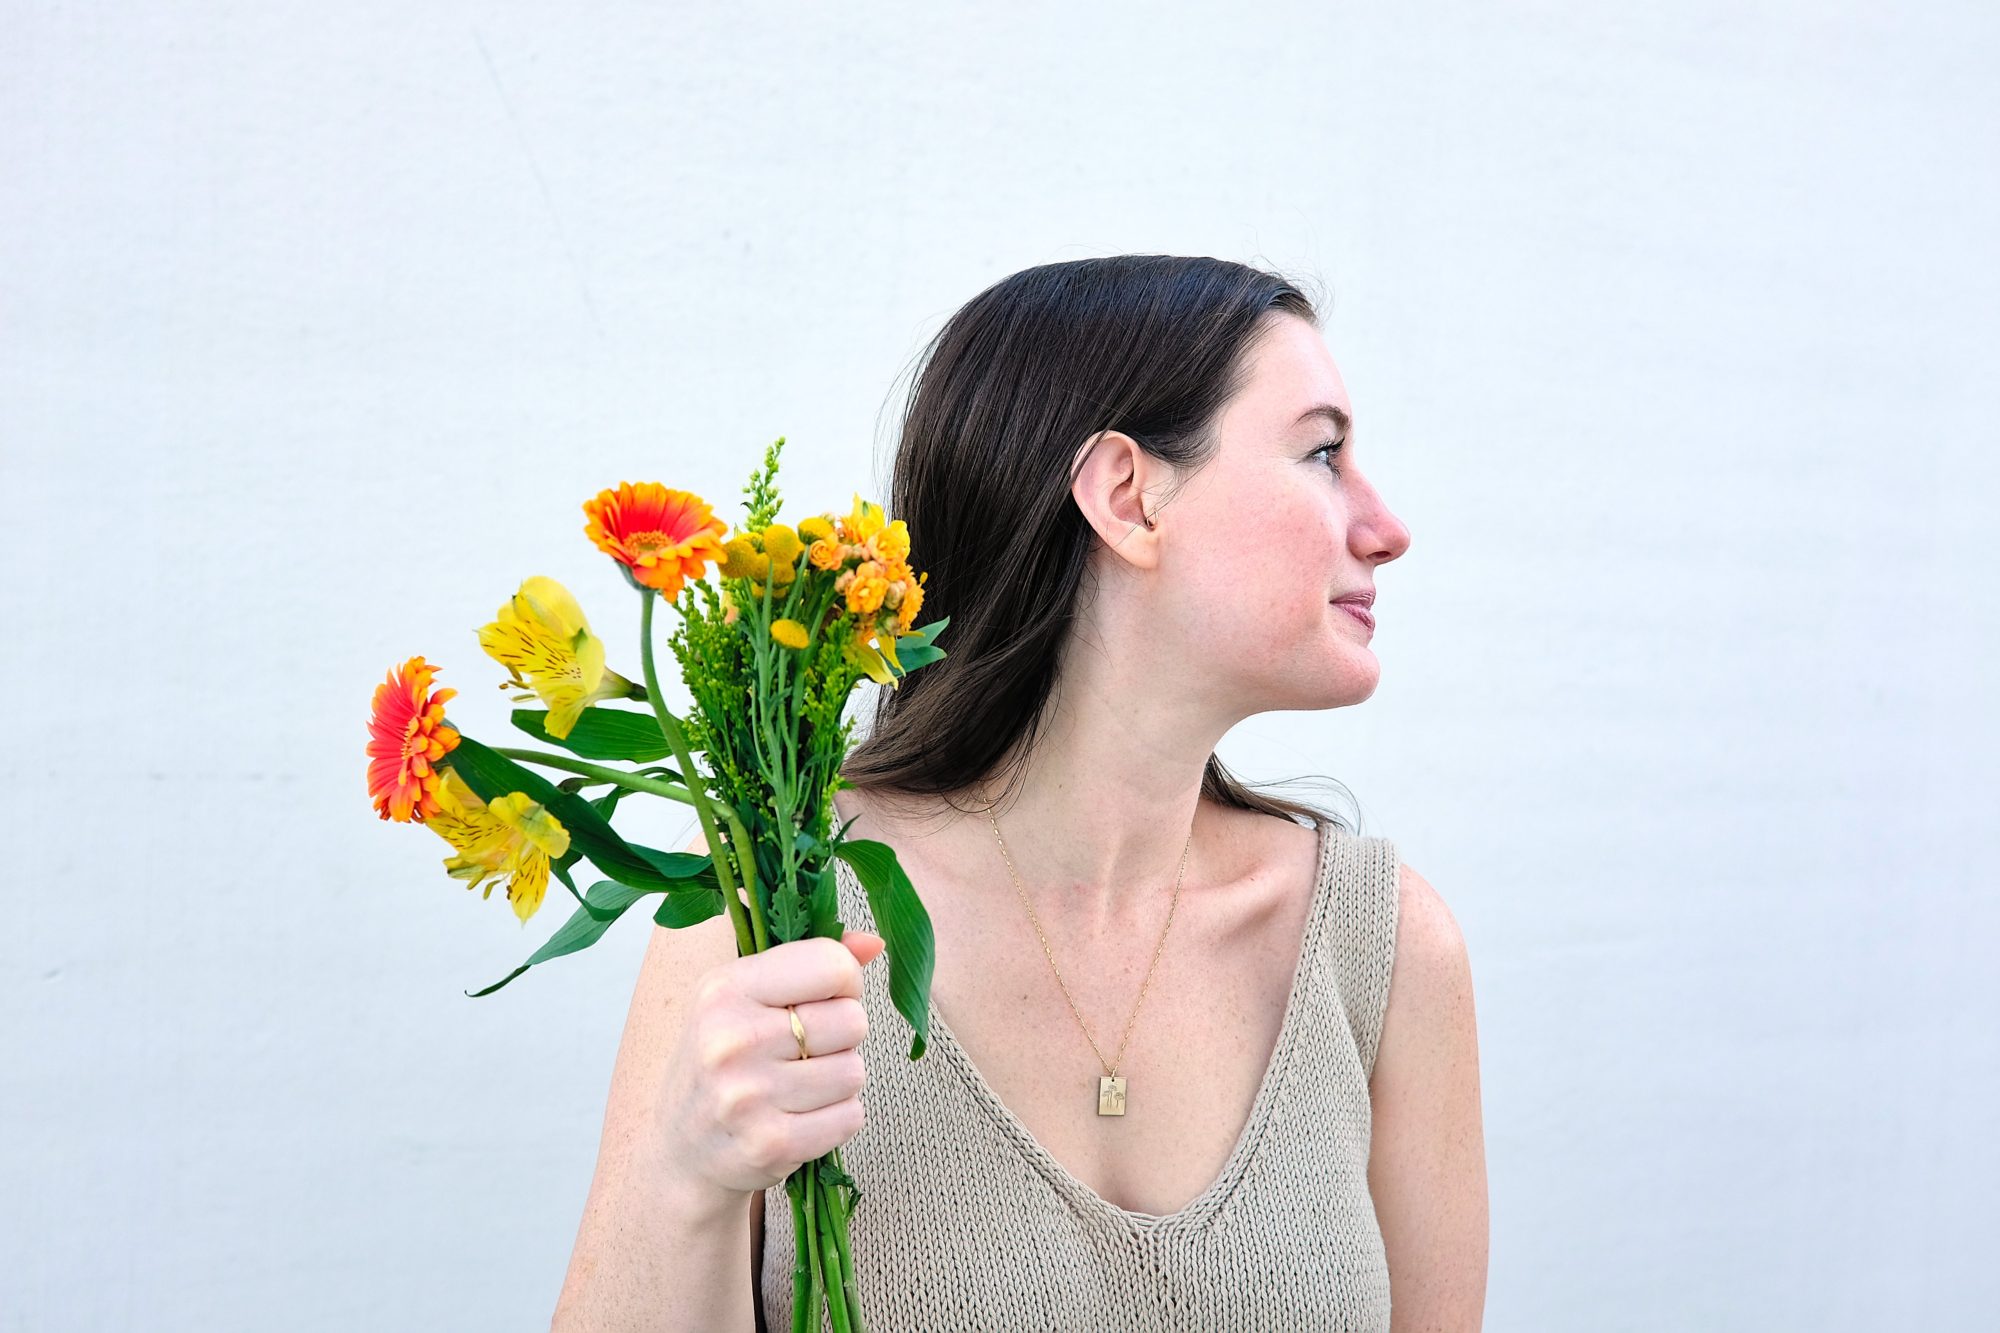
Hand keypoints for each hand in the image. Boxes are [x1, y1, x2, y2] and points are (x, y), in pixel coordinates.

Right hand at [659, 929, 885, 1204]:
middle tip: (805, 1049)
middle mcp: (732, 1040)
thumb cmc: (721, 1061)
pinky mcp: (771, 1144)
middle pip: (852, 1021)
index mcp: (725, 990)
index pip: (832, 965)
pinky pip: (850, 1117)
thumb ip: (809, 961)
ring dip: (838, 1079)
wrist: (682, 1150)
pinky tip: (800, 1115)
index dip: (843, 981)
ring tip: (798, 1084)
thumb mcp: (744, 997)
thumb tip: (873, 942)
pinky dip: (837, 1118)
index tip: (822, 998)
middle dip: (841, 1035)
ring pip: (854, 1072)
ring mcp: (750, 1096)